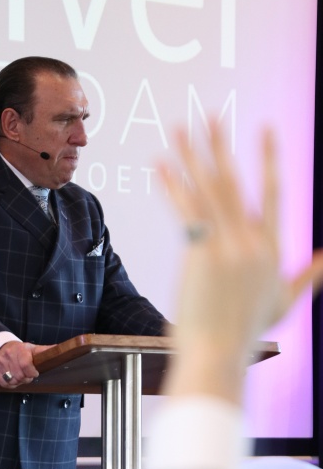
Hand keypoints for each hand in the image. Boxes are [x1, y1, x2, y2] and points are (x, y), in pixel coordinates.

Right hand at [0, 341, 54, 387]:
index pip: (25, 365)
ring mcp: (0, 362)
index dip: (32, 373)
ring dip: (18, 382)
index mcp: (20, 349)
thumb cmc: (21, 350)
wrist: (3, 347)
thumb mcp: (33, 348)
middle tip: (28, 376)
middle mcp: (8, 354)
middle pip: (19, 375)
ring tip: (21, 377)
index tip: (35, 373)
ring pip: (12, 380)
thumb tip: (59, 350)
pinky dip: (10, 384)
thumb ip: (45, 351)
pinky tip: (13, 379)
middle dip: (26, 379)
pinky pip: (4, 383)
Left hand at [158, 122, 322, 402]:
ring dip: (192, 155)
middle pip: (236, 181)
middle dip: (222, 144)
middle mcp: (253, 241)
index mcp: (273, 248)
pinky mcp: (201, 252)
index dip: (270, 158)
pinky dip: (172, 185)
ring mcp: (228, 245)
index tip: (266, 128)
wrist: (219, 355)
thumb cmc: (246, 334)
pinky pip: (185, 210)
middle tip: (211, 113)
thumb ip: (308, 276)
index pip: (276, 192)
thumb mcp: (285, 303)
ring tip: (180, 127)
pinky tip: (160, 164)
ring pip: (208, 188)